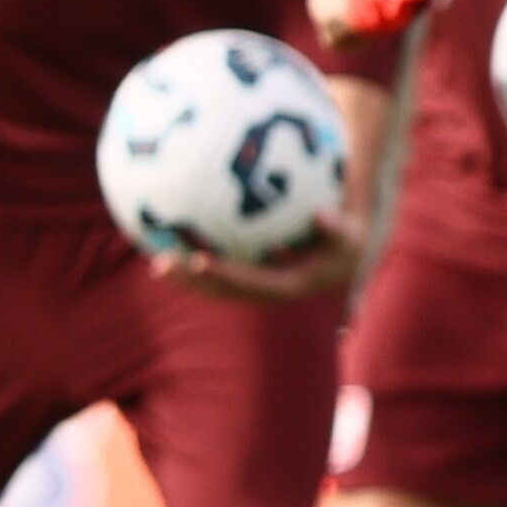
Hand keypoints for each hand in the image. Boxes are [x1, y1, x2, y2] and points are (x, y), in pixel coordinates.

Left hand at [159, 204, 359, 304]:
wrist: (349, 251)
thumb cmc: (348, 235)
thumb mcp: (350, 232)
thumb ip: (336, 227)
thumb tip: (321, 215)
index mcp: (290, 285)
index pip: (252, 284)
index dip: (225, 275)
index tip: (198, 260)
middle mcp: (270, 292)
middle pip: (224, 291)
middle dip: (192, 280)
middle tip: (162, 262)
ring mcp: (258, 286)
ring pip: (217, 286)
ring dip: (187, 276)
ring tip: (156, 258)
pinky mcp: (252, 277)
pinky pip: (220, 272)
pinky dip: (197, 263)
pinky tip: (173, 243)